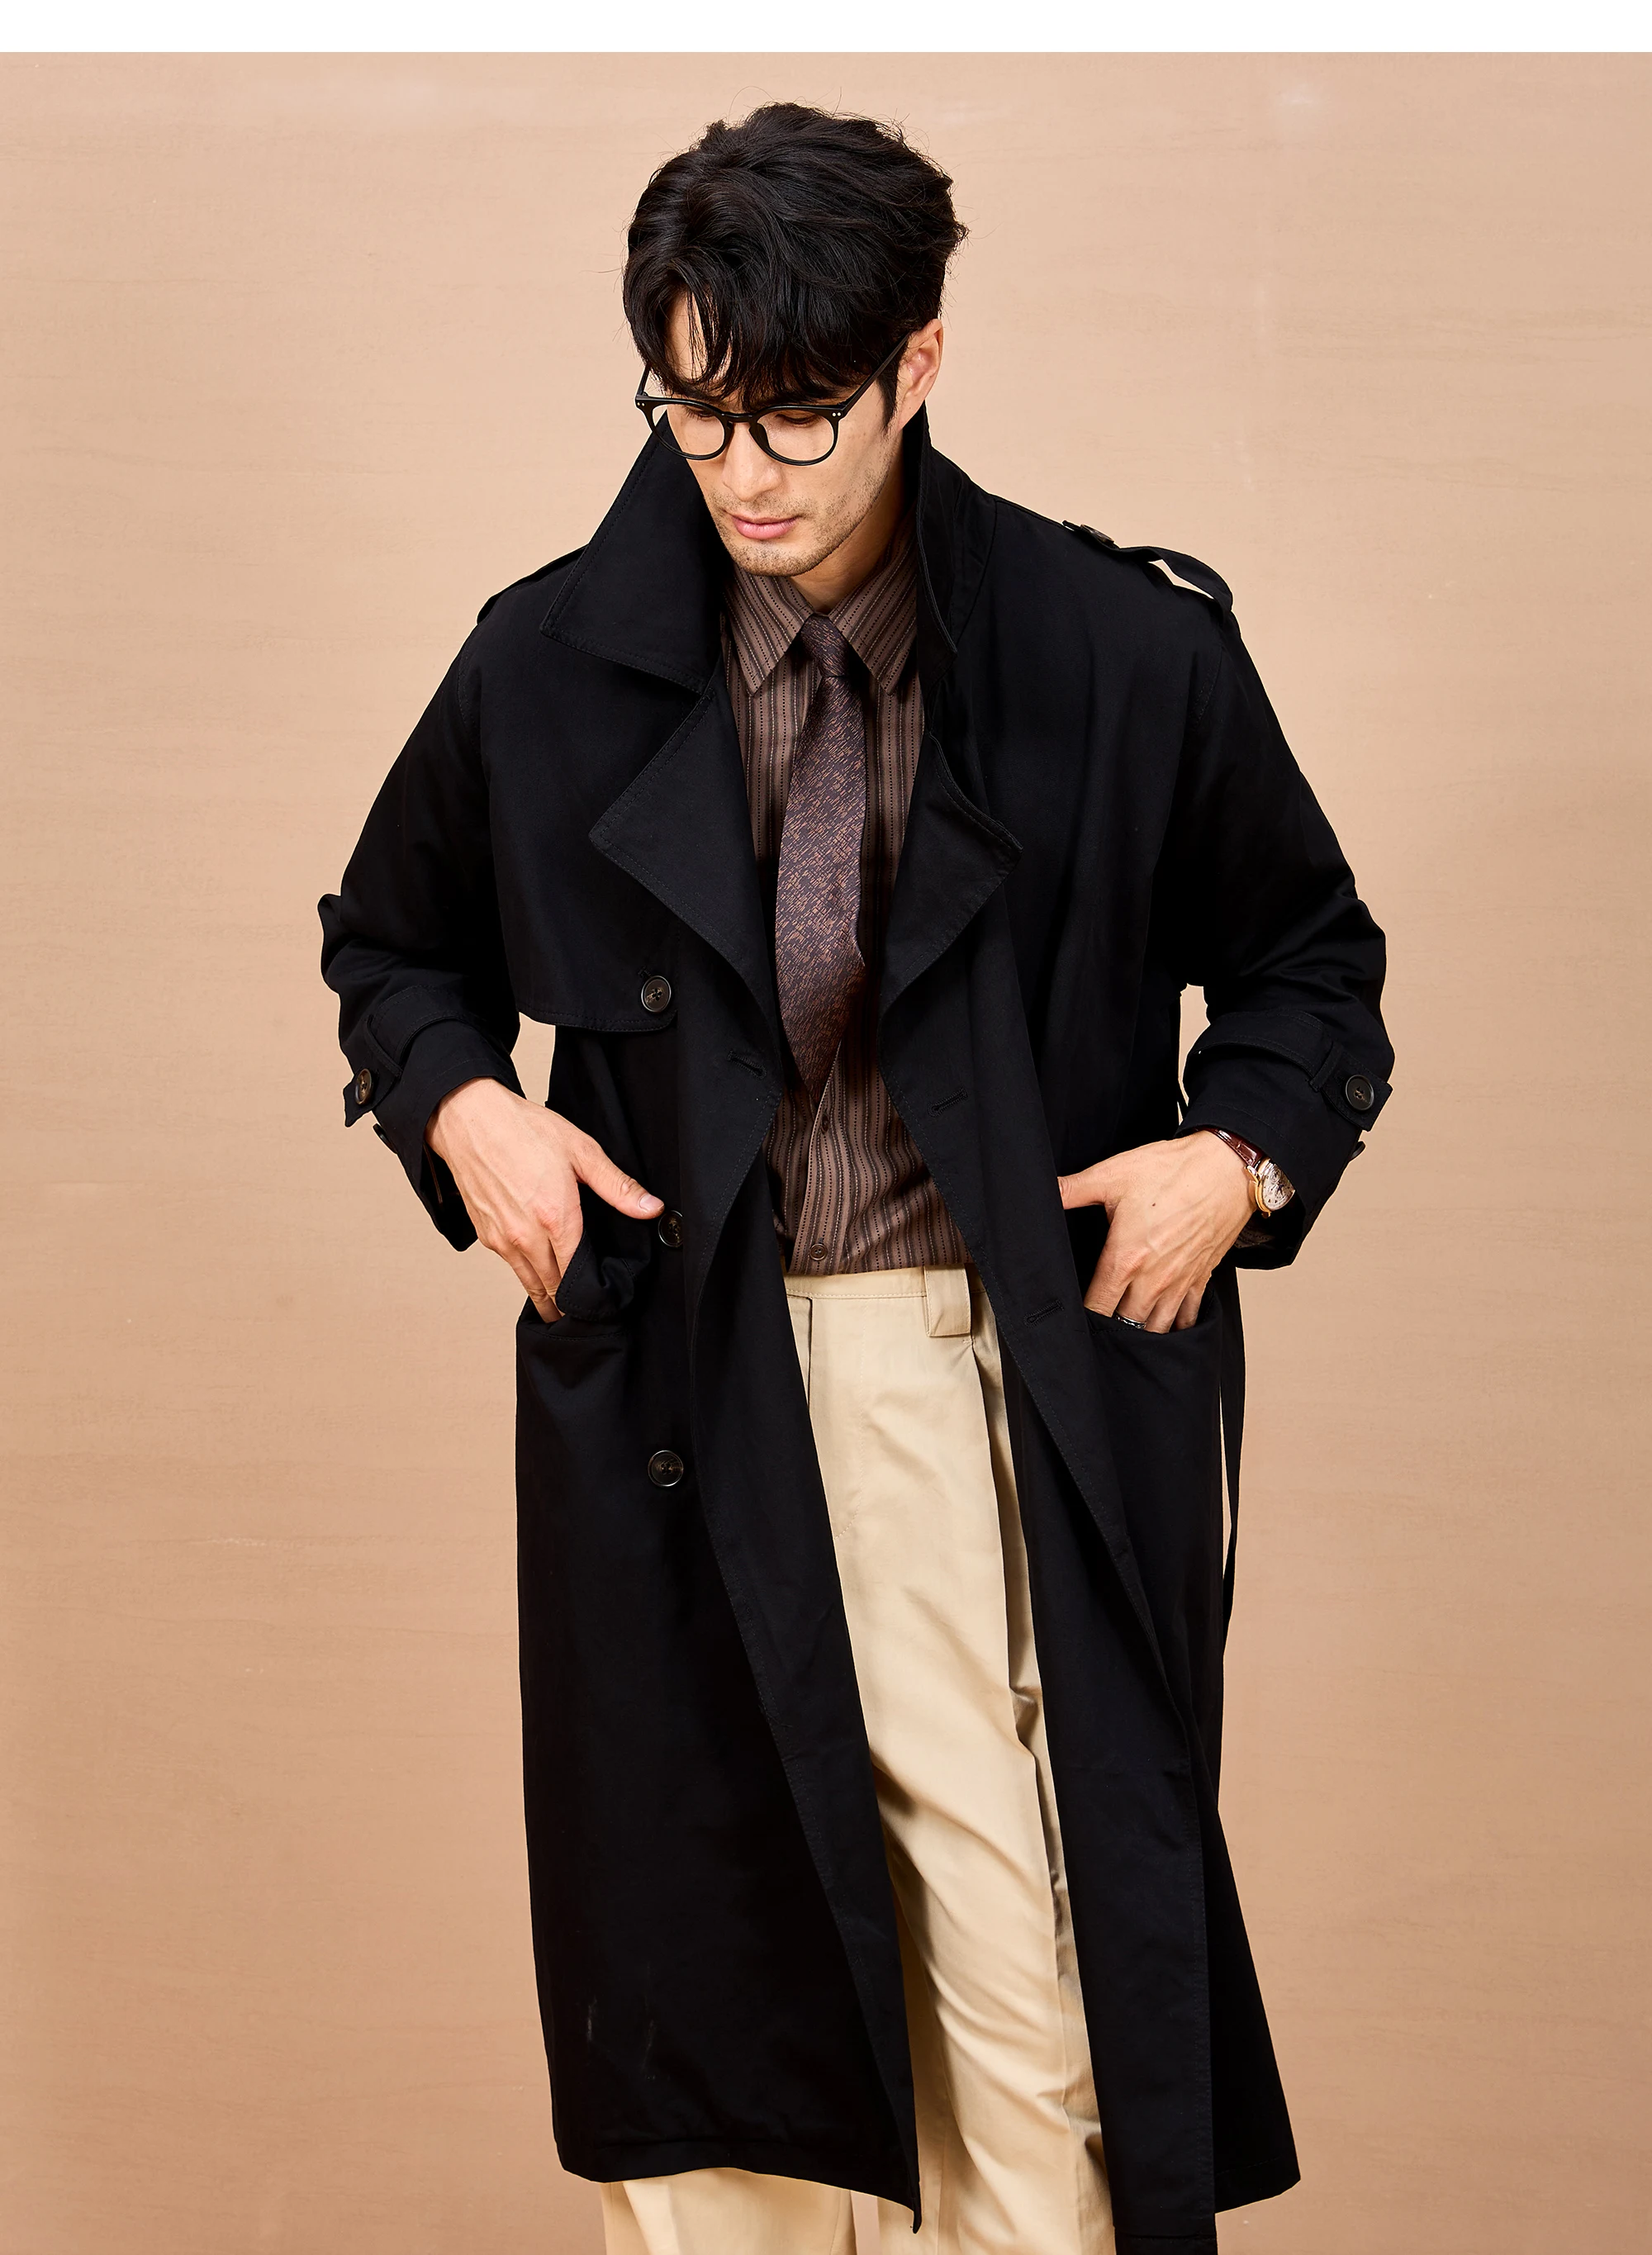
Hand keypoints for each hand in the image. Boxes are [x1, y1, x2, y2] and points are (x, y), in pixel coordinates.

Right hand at [426, 1078, 662, 1322]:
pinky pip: (511, 1267)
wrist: (470, 1120)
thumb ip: (617, 1186)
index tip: (601, 1302)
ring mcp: (502, 1238)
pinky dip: (527, 1276)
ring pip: (529, 1284)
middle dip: (569, 1303)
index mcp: (555, 1218)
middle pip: (551, 1288)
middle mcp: (526, 1236)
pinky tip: (540, 1273)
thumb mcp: (581, 1151)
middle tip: (586, 1311)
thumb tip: (651, 1208)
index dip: (589, 1294)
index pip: (576, 1276)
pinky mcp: (486, 1235)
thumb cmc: (523, 1129)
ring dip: (546, 1298)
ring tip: (563, 1307)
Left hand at [1058, 1131, 1253, 1332]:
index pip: (1097, 1307)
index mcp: (1125, 1258)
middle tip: (1095, 1332)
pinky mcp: (1201, 1277)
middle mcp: (1153, 1279)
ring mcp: (1180, 1282)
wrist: (1227, 1168)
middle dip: (1110, 1330)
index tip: (1072, 1319)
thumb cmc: (1173, 1170)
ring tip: (1126, 1334)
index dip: (1082, 1319)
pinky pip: (1188, 1317)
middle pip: (1126, 1325)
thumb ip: (1073, 1189)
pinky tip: (1164, 1326)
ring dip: (1141, 1332)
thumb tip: (1044, 1191)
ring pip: (1157, 1328)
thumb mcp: (1113, 1174)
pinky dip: (1175, 1327)